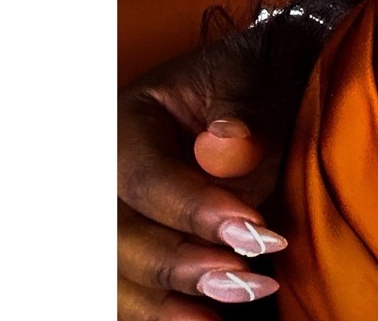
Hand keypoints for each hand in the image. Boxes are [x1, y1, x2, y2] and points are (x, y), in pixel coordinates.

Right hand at [116, 23, 317, 317]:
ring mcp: (120, 219)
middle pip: (119, 237)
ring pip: (118, 276)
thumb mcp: (260, 80)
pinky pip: (134, 294)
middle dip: (181, 264)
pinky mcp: (140, 250)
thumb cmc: (259, 81)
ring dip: (171, 300)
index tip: (253, 228)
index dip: (194, 209)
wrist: (268, 89)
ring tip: (238, 296)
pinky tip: (208, 320)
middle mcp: (110, 177)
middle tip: (246, 275)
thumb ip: (244, 117)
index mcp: (127, 123)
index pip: (143, 178)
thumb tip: (223, 148)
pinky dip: (165, 313)